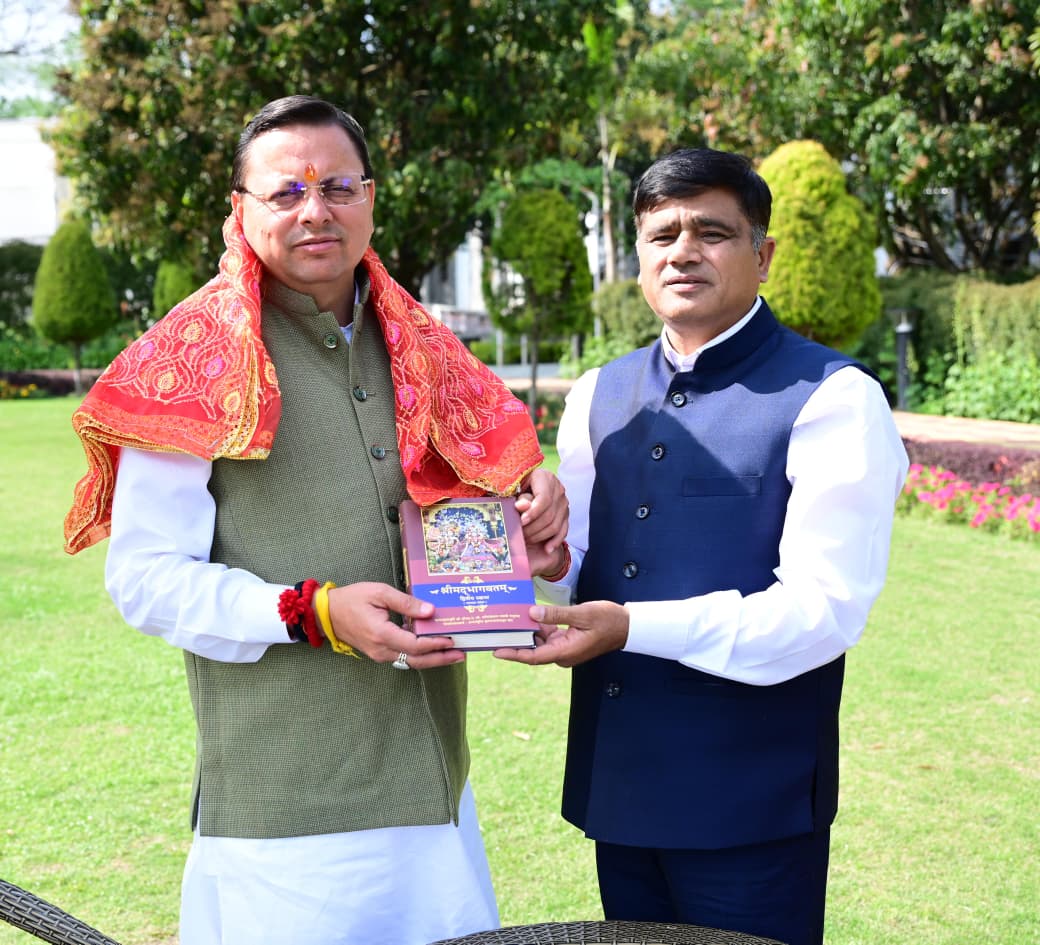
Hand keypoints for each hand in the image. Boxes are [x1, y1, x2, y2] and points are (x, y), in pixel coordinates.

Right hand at [325, 582, 463, 668]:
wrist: (327, 614)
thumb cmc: (352, 599)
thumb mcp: (379, 592)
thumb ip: (406, 602)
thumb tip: (430, 611)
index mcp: (382, 634)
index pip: (415, 645)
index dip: (436, 644)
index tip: (453, 639)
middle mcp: (381, 649)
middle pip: (417, 660)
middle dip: (441, 659)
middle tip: (462, 654)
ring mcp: (379, 654)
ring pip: (411, 662)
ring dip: (433, 659)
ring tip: (453, 654)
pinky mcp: (379, 653)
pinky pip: (403, 658)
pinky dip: (420, 655)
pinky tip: (433, 649)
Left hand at [494, 600, 628, 667]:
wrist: (626, 626)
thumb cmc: (608, 620)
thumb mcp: (582, 614)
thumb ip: (556, 615)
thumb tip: (532, 614)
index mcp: (566, 652)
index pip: (533, 656)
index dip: (514, 654)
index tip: (496, 651)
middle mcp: (562, 654)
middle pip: (533, 651)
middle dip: (515, 641)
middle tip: (496, 630)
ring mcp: (564, 649)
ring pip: (539, 643)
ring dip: (526, 633)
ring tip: (507, 621)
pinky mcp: (567, 642)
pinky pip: (547, 637)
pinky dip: (538, 628)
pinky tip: (527, 616)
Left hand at [515, 468, 567, 568]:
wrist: (527, 487)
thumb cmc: (516, 487)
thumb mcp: (515, 488)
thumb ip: (518, 497)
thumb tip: (521, 506)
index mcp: (545, 477)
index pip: (544, 499)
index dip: (533, 512)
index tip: (521, 522)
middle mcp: (558, 489)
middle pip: (549, 514)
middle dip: (533, 528)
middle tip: (519, 535)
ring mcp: (563, 502)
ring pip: (555, 524)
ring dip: (540, 536)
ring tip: (526, 540)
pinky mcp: (565, 514)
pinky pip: (563, 530)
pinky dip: (555, 541)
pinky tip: (547, 549)